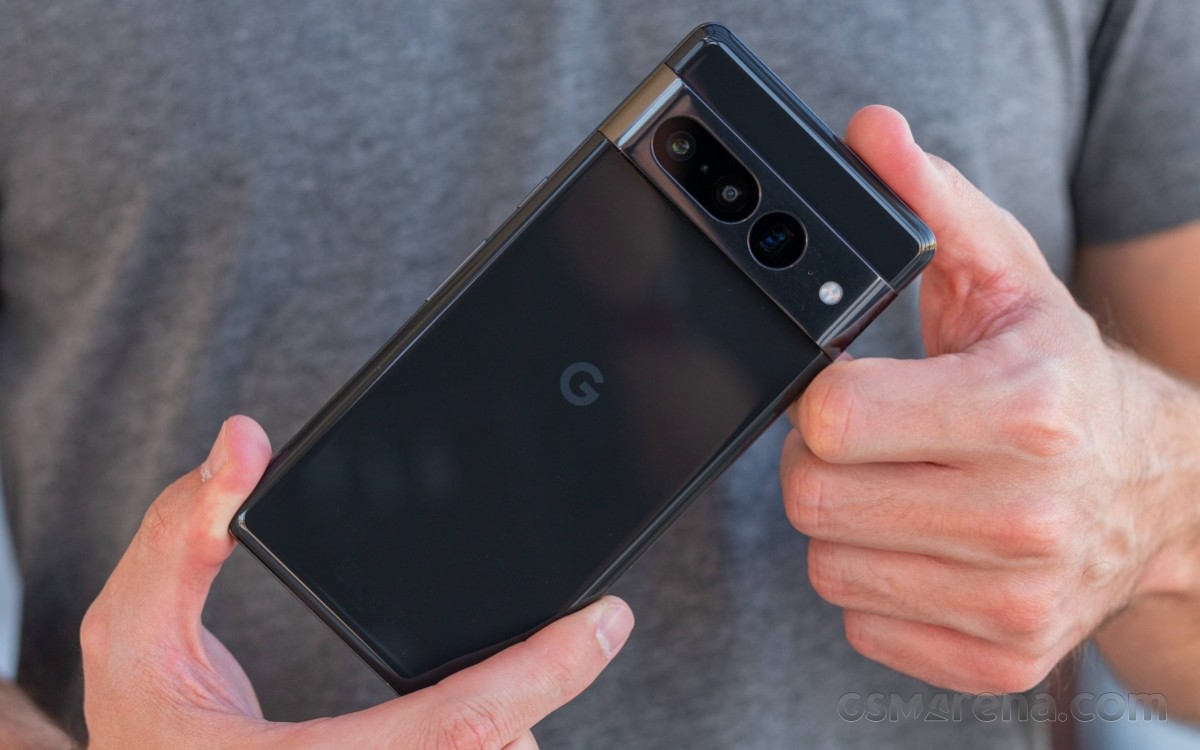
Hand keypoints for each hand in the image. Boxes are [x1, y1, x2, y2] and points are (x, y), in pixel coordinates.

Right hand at [81, 416, 633, 748]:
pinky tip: (476, 717)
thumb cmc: (138, 729)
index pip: (459, 723)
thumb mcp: (132, 627)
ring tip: (516, 676)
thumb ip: (181, 530)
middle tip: (565, 634)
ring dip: (507, 733)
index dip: (546, 671)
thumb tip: (244, 442)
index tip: (608, 618)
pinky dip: (482, 747)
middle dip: (533, 700)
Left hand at [780, 105, 1189, 693]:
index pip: (833, 421)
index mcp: (1024, 410)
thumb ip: (932, 204)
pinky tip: (924, 544)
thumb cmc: (1064, 378)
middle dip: (822, 463)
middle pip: (815, 500)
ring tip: (903, 487)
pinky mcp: (1001, 656)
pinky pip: (863, 625)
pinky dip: (877, 585)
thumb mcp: (1006, 278)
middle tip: (870, 441)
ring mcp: (1016, 598)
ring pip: (830, 568)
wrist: (1155, 490)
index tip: (854, 387)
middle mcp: (1027, 515)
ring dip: (847, 525)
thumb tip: (872, 135)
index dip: (824, 401)